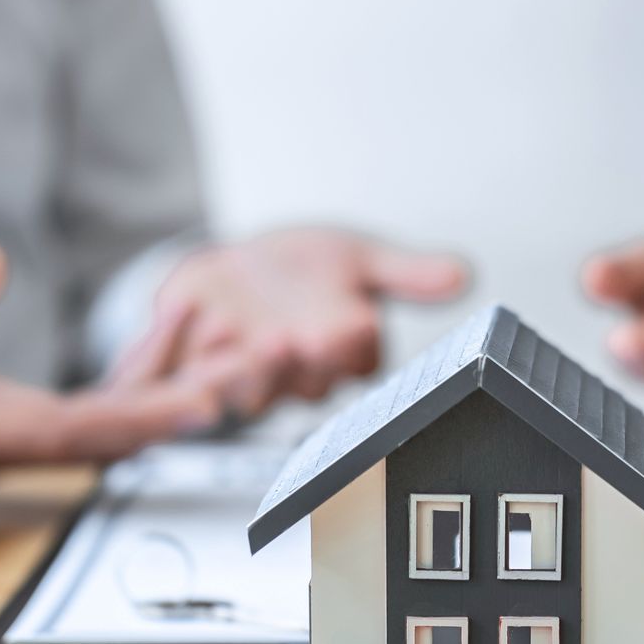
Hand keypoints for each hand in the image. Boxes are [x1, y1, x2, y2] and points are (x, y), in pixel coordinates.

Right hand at [0, 236, 236, 470]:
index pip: (70, 428)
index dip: (143, 416)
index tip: (208, 400)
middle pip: (105, 434)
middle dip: (183, 404)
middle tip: (259, 365)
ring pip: (103, 423)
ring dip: (170, 390)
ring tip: (239, 342)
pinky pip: (84, 408)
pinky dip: (134, 379)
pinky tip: (173, 333)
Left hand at [111, 228, 468, 413]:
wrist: (242, 270)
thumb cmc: (307, 272)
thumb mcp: (359, 258)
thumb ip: (407, 272)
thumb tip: (464, 274)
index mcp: (339, 357)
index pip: (353, 363)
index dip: (348, 348)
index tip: (348, 325)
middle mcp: (294, 376)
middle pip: (295, 382)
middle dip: (289, 361)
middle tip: (288, 336)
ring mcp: (241, 376)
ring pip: (240, 385)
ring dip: (234, 365)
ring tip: (231, 333)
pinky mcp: (191, 366)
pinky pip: (185, 373)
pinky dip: (179, 350)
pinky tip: (186, 321)